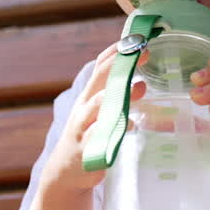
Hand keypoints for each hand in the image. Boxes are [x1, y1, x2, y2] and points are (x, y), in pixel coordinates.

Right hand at [41, 43, 146, 191]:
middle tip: (144, 52)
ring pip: (98, 106)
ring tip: (137, 86)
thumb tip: (141, 84)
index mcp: (89, 96)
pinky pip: (100, 137)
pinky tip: (130, 126)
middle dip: (121, 64)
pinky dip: (114, 130)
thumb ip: (120, 99)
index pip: (101, 66)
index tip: (137, 38)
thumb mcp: (102, 115)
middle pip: (100, 79)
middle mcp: (84, 108)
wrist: (65, 171)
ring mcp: (83, 127)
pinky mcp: (86, 149)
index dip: (117, 51)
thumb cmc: (87, 137)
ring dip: (117, 94)